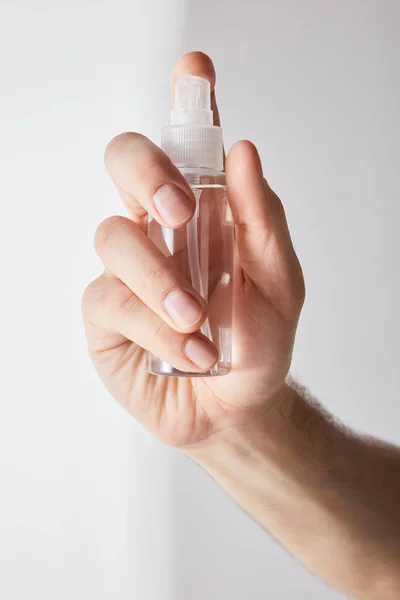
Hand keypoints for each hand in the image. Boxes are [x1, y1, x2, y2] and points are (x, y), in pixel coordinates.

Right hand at [82, 52, 304, 447]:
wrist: (237, 405)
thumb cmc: (258, 341)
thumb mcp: (280, 281)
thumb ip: (262, 221)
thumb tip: (244, 154)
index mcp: (202, 212)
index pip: (187, 145)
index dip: (186, 101)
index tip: (194, 70)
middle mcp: (156, 228)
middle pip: (124, 161)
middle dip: (147, 172)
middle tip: (179, 210)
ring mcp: (125, 269)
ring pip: (114, 236)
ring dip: (162, 280)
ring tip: (200, 320)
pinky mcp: (104, 312)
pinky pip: (112, 300)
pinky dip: (156, 326)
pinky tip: (191, 350)